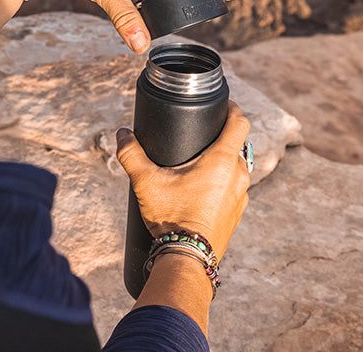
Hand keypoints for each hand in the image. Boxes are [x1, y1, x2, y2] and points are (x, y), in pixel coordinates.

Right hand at [116, 101, 250, 258]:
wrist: (187, 258)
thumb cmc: (172, 217)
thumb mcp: (146, 182)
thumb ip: (131, 155)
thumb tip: (121, 135)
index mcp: (222, 160)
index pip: (240, 123)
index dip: (233, 110)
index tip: (224, 105)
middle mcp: (238, 175)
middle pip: (237, 145)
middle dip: (221, 139)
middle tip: (201, 137)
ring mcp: (241, 196)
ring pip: (237, 169)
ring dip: (223, 163)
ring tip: (199, 165)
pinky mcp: (237, 214)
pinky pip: (234, 190)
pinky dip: (222, 185)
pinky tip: (203, 191)